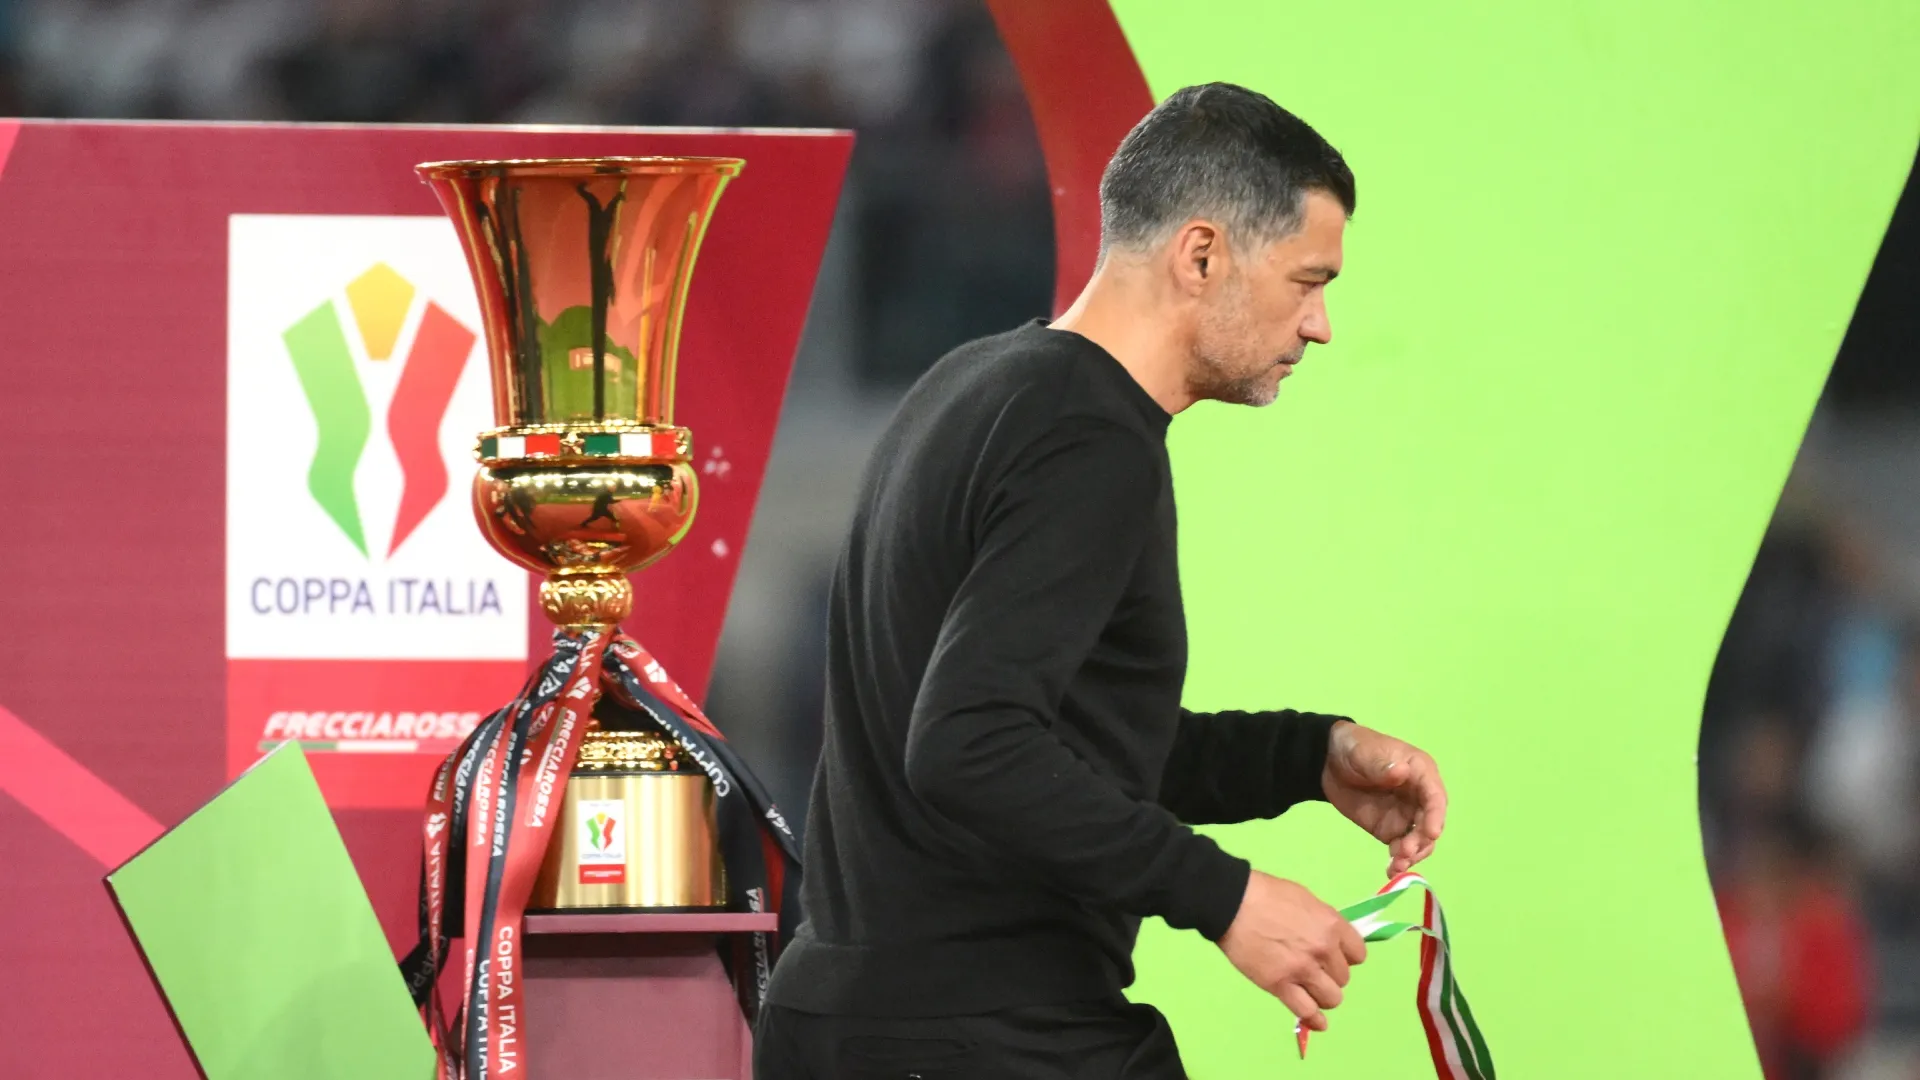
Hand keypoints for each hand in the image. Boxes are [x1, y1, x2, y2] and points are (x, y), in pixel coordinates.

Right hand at [1218, 870, 1366, 1031]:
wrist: (1232, 903)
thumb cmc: (1267, 894)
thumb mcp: (1305, 899)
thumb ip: (1323, 922)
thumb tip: (1331, 939)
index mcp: (1331, 925)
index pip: (1358, 954)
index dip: (1346, 957)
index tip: (1334, 957)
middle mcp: (1323, 950)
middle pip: (1343, 978)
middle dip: (1330, 975)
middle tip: (1313, 969)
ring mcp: (1302, 970)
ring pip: (1331, 998)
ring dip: (1323, 995)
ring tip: (1310, 990)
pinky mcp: (1280, 985)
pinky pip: (1307, 1011)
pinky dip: (1314, 1019)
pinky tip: (1315, 1021)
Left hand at [1321, 721, 1447, 876]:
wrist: (1328, 761)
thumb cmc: (1355, 748)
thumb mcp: (1365, 753)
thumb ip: (1383, 765)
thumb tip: (1402, 772)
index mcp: (1421, 773)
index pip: (1435, 797)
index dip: (1436, 815)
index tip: (1431, 833)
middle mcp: (1419, 797)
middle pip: (1429, 823)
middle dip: (1421, 841)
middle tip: (1403, 852)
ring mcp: (1406, 816)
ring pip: (1419, 840)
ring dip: (1412, 855)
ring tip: (1397, 866)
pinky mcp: (1390, 829)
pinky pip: (1400, 848)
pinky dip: (1399, 861)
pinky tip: (1392, 872)